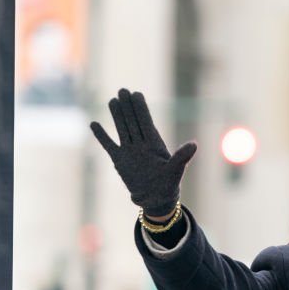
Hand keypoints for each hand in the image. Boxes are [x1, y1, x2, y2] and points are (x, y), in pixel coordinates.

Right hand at [90, 89, 197, 218]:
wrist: (155, 199)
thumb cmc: (168, 185)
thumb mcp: (176, 170)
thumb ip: (182, 156)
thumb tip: (194, 144)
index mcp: (154, 144)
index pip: (146, 122)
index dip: (141, 108)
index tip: (137, 94)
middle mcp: (141, 144)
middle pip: (133, 121)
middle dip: (128, 106)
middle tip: (123, 90)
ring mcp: (129, 151)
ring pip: (121, 129)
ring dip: (116, 116)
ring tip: (112, 100)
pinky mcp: (119, 160)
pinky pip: (108, 145)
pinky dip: (102, 136)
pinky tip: (94, 124)